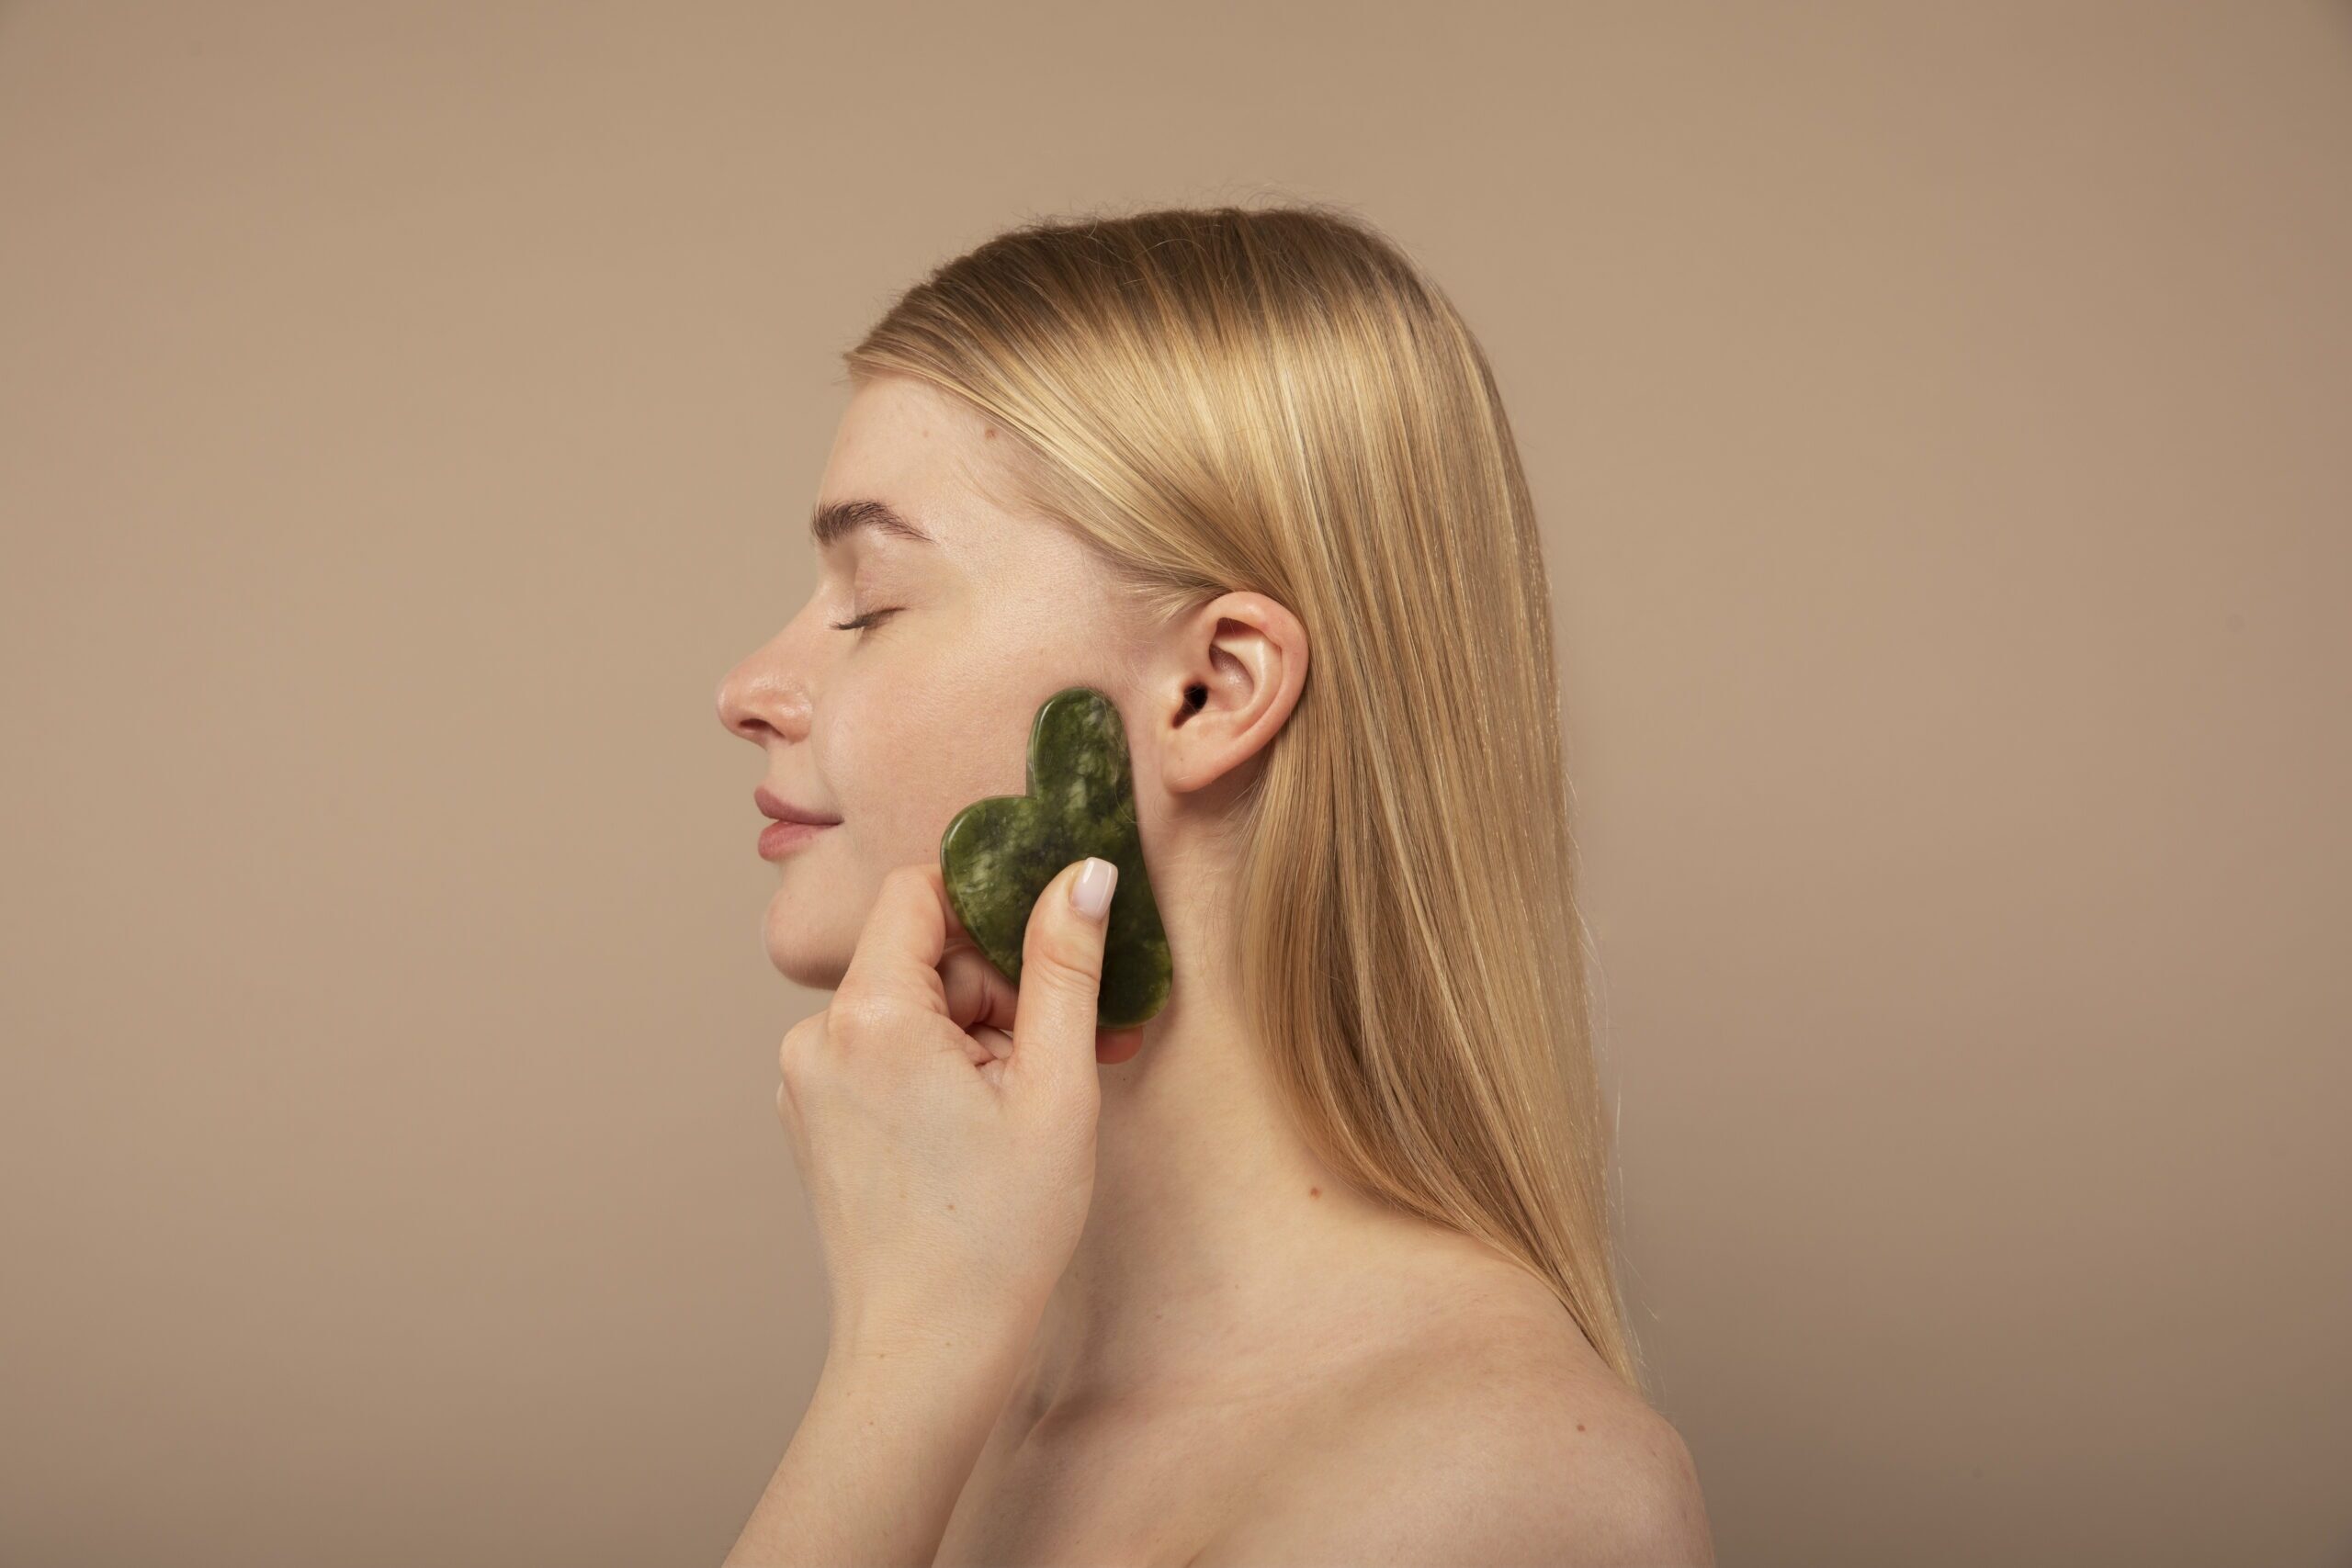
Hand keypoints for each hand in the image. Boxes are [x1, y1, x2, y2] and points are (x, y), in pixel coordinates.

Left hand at [774, 856, 1139, 1359]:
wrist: (926, 1352)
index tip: (1048, 962)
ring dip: (974, 1033)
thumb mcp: (1055, 1087)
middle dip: (996, 988)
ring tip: (1028, 1104)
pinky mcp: (811, 1117)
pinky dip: (935, 1068)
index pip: (921, 890)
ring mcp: (803, 1080)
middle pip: (919, 953)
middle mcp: (816, 1036)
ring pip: (906, 1005)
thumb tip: (1087, 874)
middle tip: (1063, 1053)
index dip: (992, 910)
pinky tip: (981, 1125)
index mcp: (870, 1015)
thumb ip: (1066, 966)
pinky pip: (882, 1052)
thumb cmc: (997, 1232)